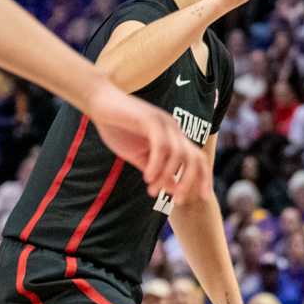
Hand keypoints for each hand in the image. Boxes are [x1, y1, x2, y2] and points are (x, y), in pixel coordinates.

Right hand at [83, 83, 201, 203]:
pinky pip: (161, 146)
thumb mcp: (140, 157)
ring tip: (152, 190)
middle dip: (190, 181)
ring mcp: (163, 122)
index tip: (203, 197)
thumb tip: (175, 190)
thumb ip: (159, 172)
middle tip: (177, 200)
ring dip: (167, 176)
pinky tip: (147, 177)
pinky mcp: (150, 119)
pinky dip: (157, 164)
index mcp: (174, 137)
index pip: (198, 158)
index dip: (204, 177)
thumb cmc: (118, 129)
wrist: (99, 104)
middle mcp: (173, 129)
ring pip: (178, 154)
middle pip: (195, 157)